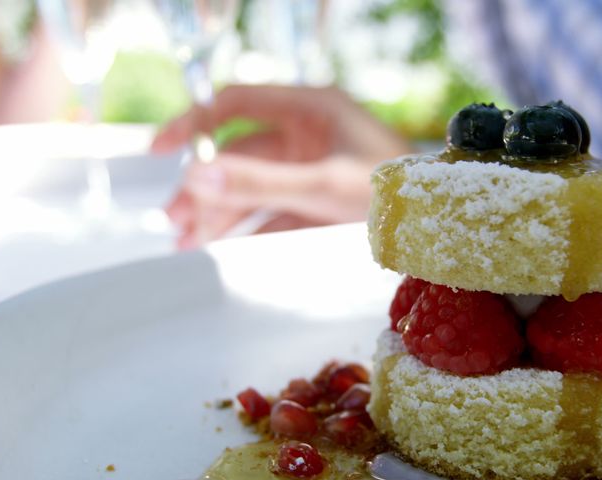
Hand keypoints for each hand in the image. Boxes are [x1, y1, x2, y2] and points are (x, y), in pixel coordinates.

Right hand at [152, 85, 411, 247]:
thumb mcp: (323, 187)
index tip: (159, 151)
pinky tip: (223, 252)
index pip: (236, 104)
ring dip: (221, 214)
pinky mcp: (321, 203)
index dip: (194, 124)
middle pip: (239, 154)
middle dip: (205, 187)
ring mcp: (314, 169)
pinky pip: (274, 214)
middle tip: (174, 220)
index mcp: (311, 109)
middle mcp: (309, 134)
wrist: (442, 229)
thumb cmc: (396, 194)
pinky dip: (248, 232)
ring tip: (188, 246)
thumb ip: (258, 184)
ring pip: (254, 188)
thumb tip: (193, 180)